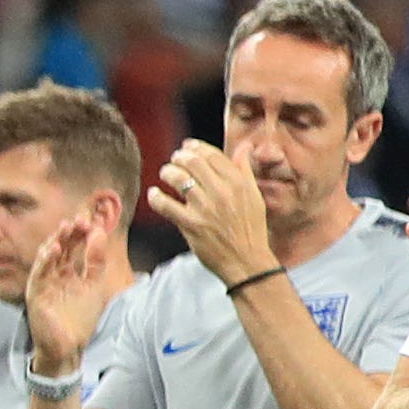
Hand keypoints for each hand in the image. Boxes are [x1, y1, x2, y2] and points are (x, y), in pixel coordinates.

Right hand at [22, 197, 128, 370]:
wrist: (69, 347)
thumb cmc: (80, 319)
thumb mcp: (94, 285)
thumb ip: (96, 261)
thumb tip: (99, 233)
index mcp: (69, 271)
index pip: (74, 246)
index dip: (81, 232)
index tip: (91, 218)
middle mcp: (55, 274)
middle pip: (61, 247)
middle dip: (70, 233)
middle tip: (80, 219)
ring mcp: (44, 283)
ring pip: (47, 257)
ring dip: (56, 241)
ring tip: (66, 227)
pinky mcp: (36, 294)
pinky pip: (38, 274)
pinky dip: (44, 262)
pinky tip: (53, 250)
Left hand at [153, 138, 274, 286]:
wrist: (246, 261)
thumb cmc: (251, 229)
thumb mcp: (254, 197)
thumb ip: (245, 171)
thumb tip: (244, 147)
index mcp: (238, 183)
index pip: (212, 155)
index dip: (196, 147)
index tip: (187, 146)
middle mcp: (222, 193)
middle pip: (193, 162)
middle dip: (179, 157)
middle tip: (175, 159)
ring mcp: (205, 208)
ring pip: (178, 179)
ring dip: (167, 172)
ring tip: (165, 173)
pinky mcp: (191, 225)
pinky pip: (165, 205)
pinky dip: (156, 197)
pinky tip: (154, 193)